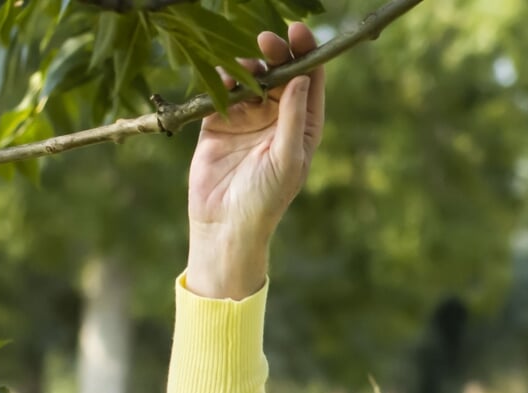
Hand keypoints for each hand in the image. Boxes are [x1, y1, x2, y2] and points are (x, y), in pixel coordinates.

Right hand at [187, 21, 325, 245]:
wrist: (225, 224)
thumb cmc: (266, 198)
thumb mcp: (287, 157)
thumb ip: (293, 117)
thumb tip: (302, 78)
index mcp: (304, 125)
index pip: (308, 80)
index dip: (305, 53)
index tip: (297, 32)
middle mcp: (278, 117)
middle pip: (279, 73)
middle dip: (275, 54)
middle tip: (266, 41)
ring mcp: (248, 117)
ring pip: (250, 78)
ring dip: (247, 66)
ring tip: (243, 65)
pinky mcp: (219, 121)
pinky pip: (221, 92)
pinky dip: (221, 81)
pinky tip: (221, 77)